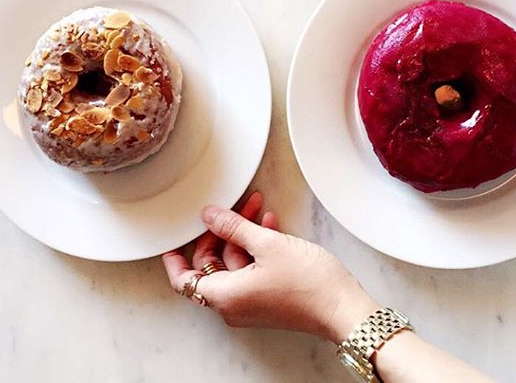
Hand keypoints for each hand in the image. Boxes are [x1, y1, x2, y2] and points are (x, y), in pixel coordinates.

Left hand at [162, 192, 378, 341]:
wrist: (343, 307)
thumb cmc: (308, 284)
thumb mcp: (267, 245)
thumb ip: (234, 227)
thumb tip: (210, 215)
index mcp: (224, 296)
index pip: (183, 280)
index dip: (175, 258)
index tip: (172, 241)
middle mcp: (233, 304)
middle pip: (211, 265)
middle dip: (222, 232)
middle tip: (232, 209)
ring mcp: (251, 303)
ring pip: (235, 263)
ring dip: (244, 235)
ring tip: (258, 210)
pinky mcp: (268, 298)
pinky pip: (251, 270)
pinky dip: (256, 248)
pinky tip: (269, 226)